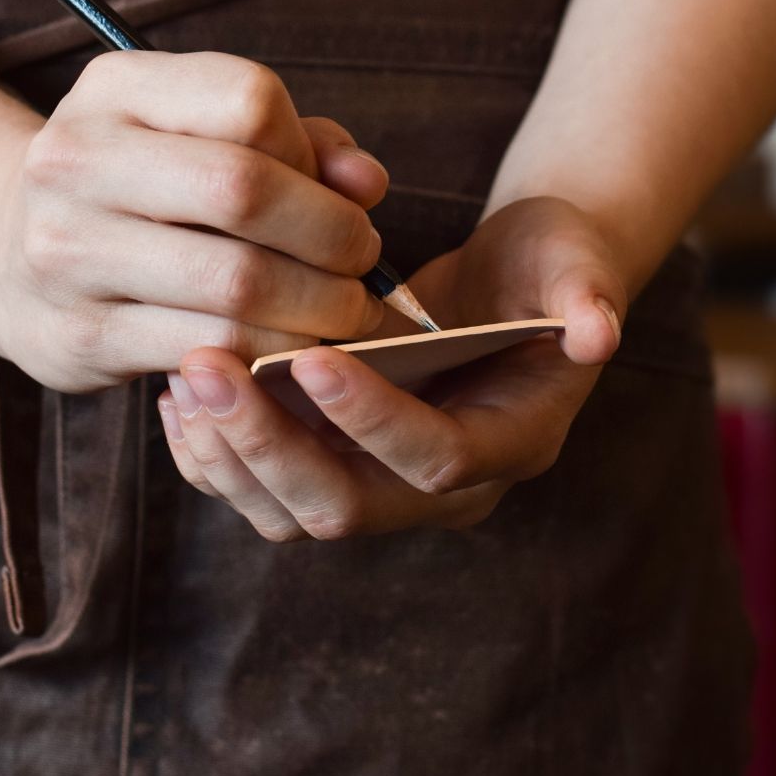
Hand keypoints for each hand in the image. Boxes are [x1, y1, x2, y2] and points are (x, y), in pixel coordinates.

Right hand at [0, 51, 389, 391]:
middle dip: (333, 236)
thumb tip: (366, 183)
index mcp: (116, 89)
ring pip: (237, 283)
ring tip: (343, 312)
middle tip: (361, 263)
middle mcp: (77, 158)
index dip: (312, 152)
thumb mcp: (202, 135)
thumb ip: (300, 144)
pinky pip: (213, 350)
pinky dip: (275, 353)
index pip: (249, 100)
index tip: (333, 191)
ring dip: (318, 307)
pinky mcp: (81, 336)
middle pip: (244, 190)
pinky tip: (294, 350)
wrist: (4, 257)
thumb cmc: (142, 190)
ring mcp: (69, 251)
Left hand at [156, 197, 628, 541]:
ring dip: (231, 455)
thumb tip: (598, 332)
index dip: (375, 420)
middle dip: (270, 445)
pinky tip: (176, 394)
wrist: (518, 282)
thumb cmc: (550, 265)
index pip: (438, 460)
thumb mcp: (578, 263)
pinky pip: (265, 491)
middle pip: (347, 506)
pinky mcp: (338, 468)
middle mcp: (447, 489)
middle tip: (207, 367)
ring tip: (185, 377)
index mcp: (512, 444)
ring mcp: (386, 487)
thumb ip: (589, 293)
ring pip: (293, 512)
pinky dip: (216, 455)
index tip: (310, 358)